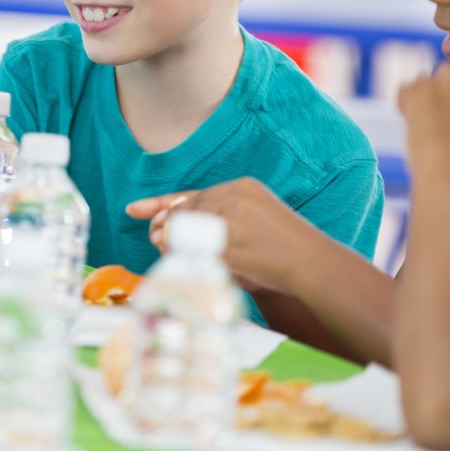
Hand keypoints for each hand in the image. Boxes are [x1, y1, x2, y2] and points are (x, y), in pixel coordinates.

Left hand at [125, 178, 321, 293]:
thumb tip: (168, 229)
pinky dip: (186, 256)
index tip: (136, 209)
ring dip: (172, 241)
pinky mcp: (235, 243)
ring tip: (163, 249)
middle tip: (151, 236)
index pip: (194, 194)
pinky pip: (199, 250)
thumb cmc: (281, 249)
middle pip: (188, 210)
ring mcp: (236, 219)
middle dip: (165, 224)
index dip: (162, 203)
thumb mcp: (249, 222)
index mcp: (242, 186)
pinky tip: (178, 260)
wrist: (314, 264)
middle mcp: (238, 197)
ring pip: (189, 229)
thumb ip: (217, 219)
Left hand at [397, 65, 449, 179]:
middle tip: (429, 115)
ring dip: (418, 97)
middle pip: (444, 74)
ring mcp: (442, 83)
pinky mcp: (419, 90)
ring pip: (422, 80)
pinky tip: (409, 121)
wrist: (449, 170)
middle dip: (435, 91)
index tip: (445, 114)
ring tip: (419, 121)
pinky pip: (404, 89)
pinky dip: (402, 103)